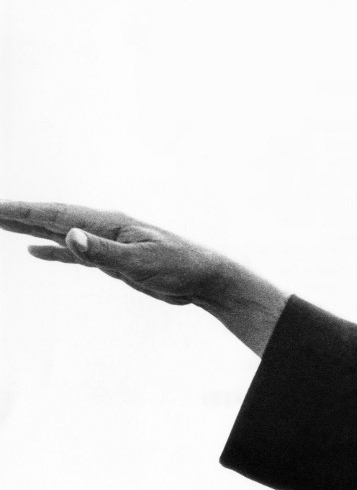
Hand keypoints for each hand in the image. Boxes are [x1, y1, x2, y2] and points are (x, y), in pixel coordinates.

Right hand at [0, 201, 224, 305]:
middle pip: (52, 218)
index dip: (23, 212)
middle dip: (20, 214)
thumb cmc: (178, 267)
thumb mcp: (140, 261)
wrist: (203, 278)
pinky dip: (53, 251)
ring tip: (2, 223)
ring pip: (60, 232)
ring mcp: (107, 242)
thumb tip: (68, 236)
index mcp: (108, 223)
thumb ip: (102, 251)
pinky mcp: (113, 259)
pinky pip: (75, 252)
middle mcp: (104, 228)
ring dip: (31, 228)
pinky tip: (35, 251)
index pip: (57, 215)